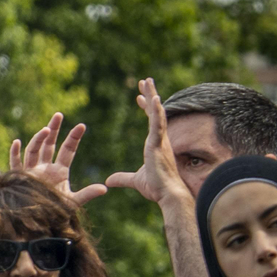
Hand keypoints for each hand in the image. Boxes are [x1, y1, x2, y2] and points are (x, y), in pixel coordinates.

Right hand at [9, 112, 107, 205]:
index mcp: (59, 171)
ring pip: (34, 150)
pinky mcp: (20, 178)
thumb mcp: (73, 202)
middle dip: (54, 129)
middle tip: (59, 115)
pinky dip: (15, 153)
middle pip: (49, 145)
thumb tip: (105, 188)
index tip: (82, 125)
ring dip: (39, 139)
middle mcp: (45, 168)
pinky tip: (17, 142)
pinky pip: (15, 164)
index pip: (67, 150)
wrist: (38, 222)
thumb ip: (87, 194)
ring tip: (46, 129)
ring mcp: (31, 171)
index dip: (74, 137)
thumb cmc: (56, 212)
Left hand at [107, 78, 188, 211]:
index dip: (146, 108)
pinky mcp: (159, 144)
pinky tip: (154, 98)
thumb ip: (122, 178)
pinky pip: (158, 124)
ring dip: (152, 96)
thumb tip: (109, 180)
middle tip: (144, 81)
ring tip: (147, 82)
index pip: (150, 122)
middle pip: (154, 112)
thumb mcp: (135, 180)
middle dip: (150, 95)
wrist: (167, 195)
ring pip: (157, 113)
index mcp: (155, 144)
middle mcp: (160, 139)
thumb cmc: (157, 188)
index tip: (139, 97)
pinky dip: (156, 111)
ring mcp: (160, 140)